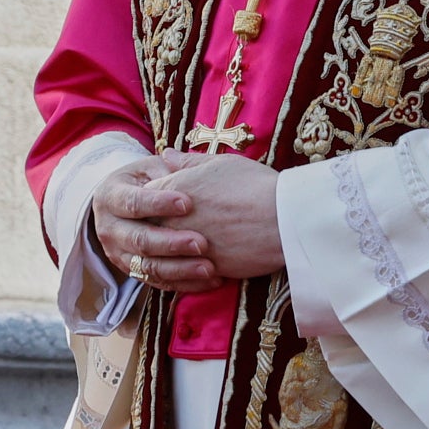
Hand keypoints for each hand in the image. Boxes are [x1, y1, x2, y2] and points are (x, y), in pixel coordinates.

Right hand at [91, 152, 220, 294]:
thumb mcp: (150, 168)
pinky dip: (184, 283)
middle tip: (202, 243)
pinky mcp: (133, 271)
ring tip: (210, 268)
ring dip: (180, 269)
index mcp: (110, 197)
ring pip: (148, 266)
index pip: (132, 203)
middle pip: (139, 240)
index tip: (188, 203)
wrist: (125, 204)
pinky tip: (210, 280)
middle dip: (171, 243)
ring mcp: (118, 254)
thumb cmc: (146, 180)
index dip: (158, 204)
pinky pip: (158, 282)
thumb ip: (166, 167)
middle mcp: (109, 229)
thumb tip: (173, 156)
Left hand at [148, 154, 285, 280]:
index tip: (170, 201)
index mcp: (170, 189)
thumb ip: (187, 162)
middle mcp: (169, 219)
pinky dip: (189, 272)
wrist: (282, 218)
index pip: (145, 196)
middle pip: (147, 226)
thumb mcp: (220, 163)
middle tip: (178, 225)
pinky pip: (182, 275)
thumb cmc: (254, 184)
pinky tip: (204, 266)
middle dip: (157, 227)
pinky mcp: (199, 269)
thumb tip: (165, 154)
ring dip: (172, 253)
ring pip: (162, 256)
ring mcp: (182, 246)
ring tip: (193, 248)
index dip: (155, 199)